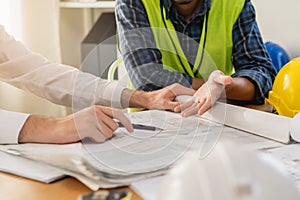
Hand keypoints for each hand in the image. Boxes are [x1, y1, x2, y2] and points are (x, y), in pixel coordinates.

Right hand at [18, 106, 132, 143]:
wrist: (57, 128)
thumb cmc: (73, 125)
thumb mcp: (90, 117)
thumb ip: (103, 119)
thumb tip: (118, 126)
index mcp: (97, 108)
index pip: (118, 113)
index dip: (127, 122)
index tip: (131, 130)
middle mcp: (96, 111)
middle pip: (114, 127)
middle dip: (107, 132)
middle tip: (94, 132)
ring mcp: (92, 119)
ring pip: (108, 134)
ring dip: (100, 137)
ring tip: (88, 133)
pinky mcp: (88, 128)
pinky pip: (101, 139)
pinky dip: (95, 140)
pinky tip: (85, 136)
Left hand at [144, 83, 194, 110]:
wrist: (147, 100)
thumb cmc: (154, 101)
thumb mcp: (165, 104)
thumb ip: (175, 105)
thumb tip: (184, 108)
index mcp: (177, 88)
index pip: (191, 92)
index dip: (196, 100)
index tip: (199, 106)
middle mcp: (178, 88)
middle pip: (190, 96)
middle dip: (193, 103)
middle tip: (196, 110)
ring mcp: (177, 92)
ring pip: (187, 98)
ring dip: (188, 104)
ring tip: (191, 111)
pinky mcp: (175, 95)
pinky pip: (183, 100)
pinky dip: (184, 105)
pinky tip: (185, 110)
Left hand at [180, 70, 231, 116]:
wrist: (216, 81)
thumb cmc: (219, 79)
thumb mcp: (221, 77)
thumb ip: (224, 79)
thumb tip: (229, 79)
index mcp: (213, 96)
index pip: (209, 103)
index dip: (205, 107)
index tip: (200, 112)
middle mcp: (207, 100)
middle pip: (199, 107)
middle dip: (192, 111)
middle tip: (184, 115)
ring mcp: (201, 100)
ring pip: (193, 107)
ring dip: (186, 110)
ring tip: (179, 113)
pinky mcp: (196, 98)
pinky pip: (189, 103)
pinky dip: (183, 106)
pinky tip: (177, 108)